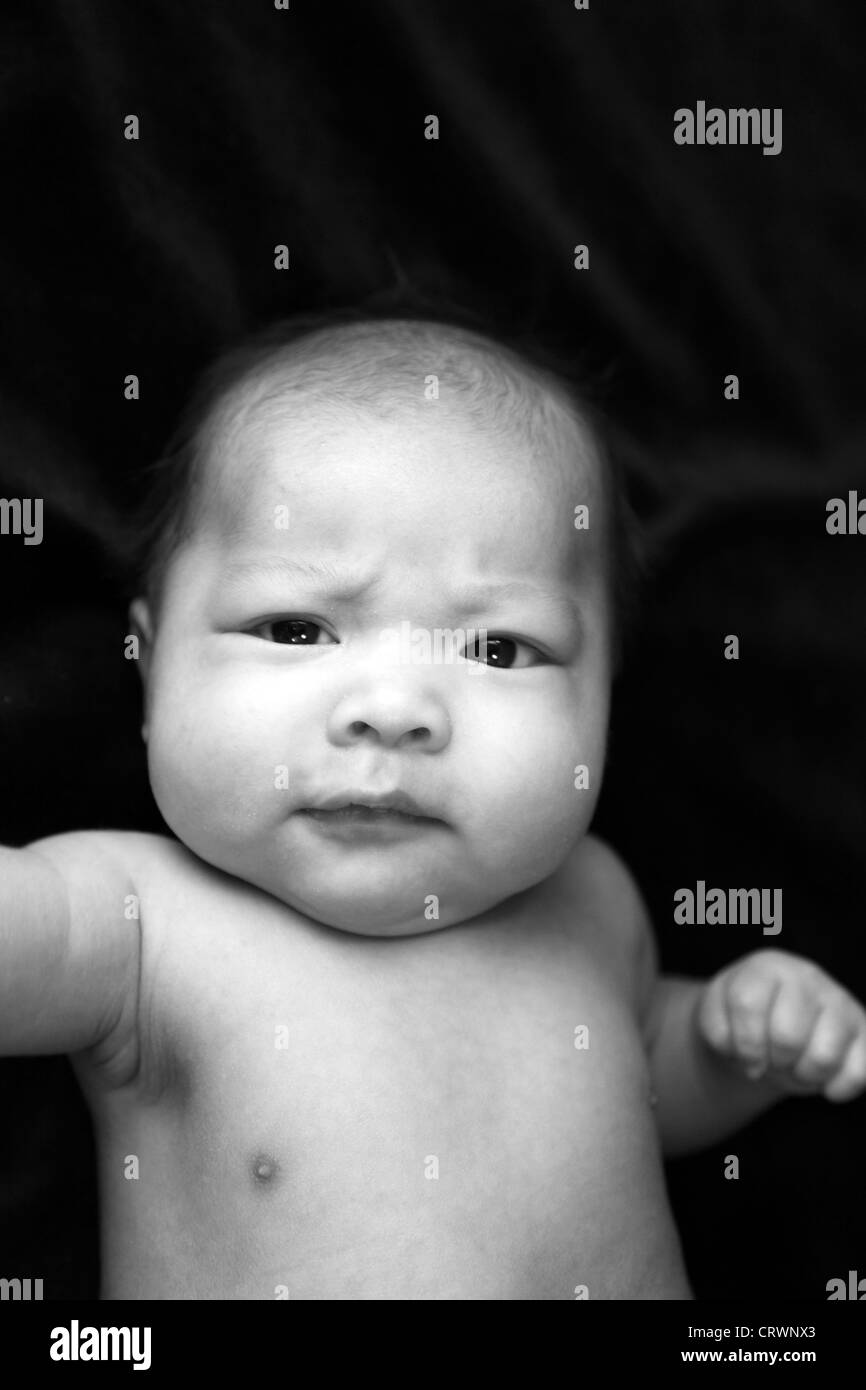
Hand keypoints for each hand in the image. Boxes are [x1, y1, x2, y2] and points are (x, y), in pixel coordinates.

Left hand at [697, 950, 865, 1100]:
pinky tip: (824, 1083)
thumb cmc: (739, 1021)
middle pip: (787, 1036)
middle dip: (774, 1061)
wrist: (769, 1027)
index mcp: (765, 968)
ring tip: (795, 1065)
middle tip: (773, 1059)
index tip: (744, 1057)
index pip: (748, 1005)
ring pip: (824, 1056)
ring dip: (803, 1075)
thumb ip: (720, 1033)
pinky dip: (838, 1088)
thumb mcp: (715, 1019)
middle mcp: (806, 977)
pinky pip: (860, 1071)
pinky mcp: (863, 1029)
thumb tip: (755, 1062)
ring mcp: (839, 1001)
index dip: (743, 1044)